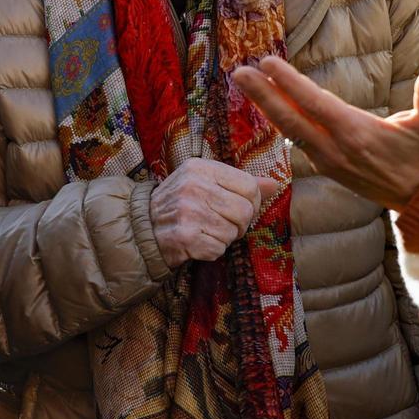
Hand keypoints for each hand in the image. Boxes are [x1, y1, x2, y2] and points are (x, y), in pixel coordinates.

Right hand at [149, 158, 279, 267]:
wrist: (143, 226)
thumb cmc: (180, 202)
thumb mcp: (205, 181)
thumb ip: (240, 182)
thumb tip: (275, 185)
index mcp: (201, 167)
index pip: (249, 185)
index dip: (252, 202)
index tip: (240, 208)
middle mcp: (194, 186)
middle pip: (245, 211)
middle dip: (240, 223)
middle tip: (223, 223)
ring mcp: (188, 211)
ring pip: (233, 232)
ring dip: (224, 237)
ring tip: (206, 230)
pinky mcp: (185, 236)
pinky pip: (219, 249)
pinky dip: (212, 251)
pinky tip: (198, 242)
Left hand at [231, 55, 418, 207]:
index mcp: (357, 134)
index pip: (316, 104)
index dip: (290, 83)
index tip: (268, 63)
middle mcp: (335, 148)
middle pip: (291, 118)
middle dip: (263, 94)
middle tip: (239, 72)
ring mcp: (327, 159)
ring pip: (290, 129)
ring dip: (267, 105)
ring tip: (245, 82)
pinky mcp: (326, 165)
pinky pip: (297, 137)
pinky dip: (281, 118)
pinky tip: (268, 103)